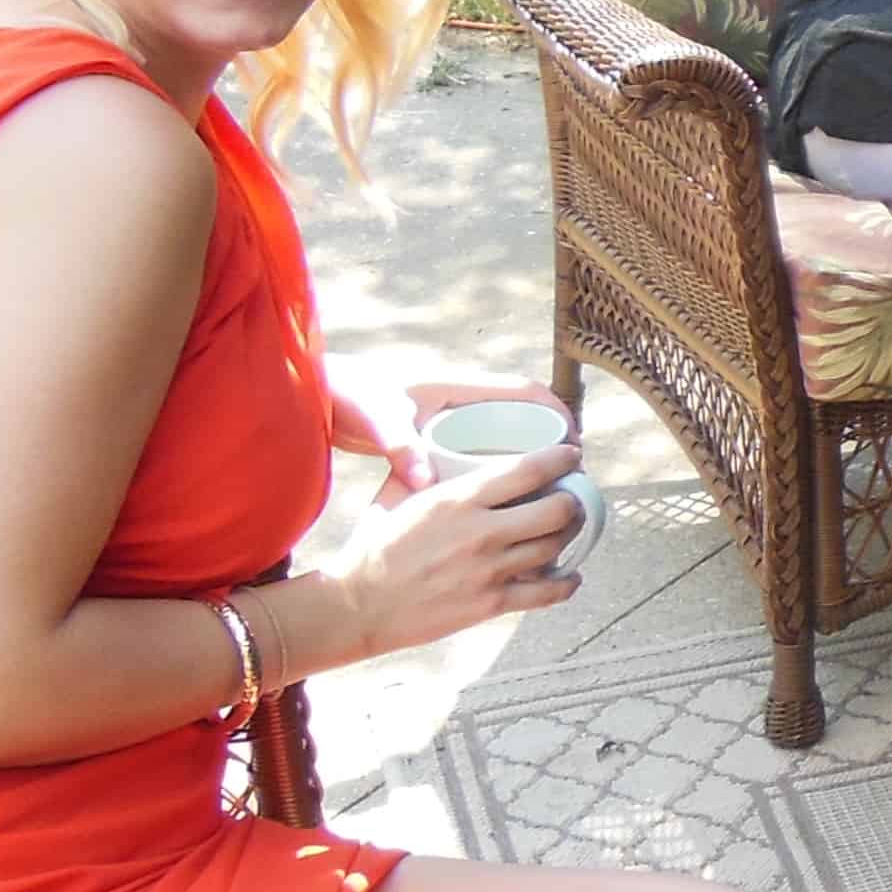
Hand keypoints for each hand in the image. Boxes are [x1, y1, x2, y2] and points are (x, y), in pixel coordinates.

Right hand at [311, 437, 589, 660]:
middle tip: (572, 498)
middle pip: (556, 510)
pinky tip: (568, 576)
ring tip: (567, 531)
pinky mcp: (490, 604)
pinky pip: (546, 593)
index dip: (560, 459)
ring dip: (569, 537)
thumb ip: (419, 468)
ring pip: (554, 548)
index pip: (529, 470)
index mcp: (458, 499)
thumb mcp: (394, 495)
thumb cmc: (373, 547)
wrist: (357, 605)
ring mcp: (489, 570)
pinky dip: (565, 584)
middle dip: (573, 501)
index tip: (572, 456)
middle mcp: (481, 532)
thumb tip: (436, 450)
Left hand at [337, 365, 572, 491]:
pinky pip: (481, 452)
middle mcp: (459, 402)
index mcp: (456, 387)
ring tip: (542, 498)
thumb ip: (400, 446)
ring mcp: (449, 420)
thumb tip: (424, 479)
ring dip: (525, 462)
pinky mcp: (436, 439)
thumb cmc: (351, 399)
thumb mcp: (378, 420)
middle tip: (566, 481)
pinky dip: (498, 472)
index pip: (522, 391)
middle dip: (548, 444)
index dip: (555, 412)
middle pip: (521, 417)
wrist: (317, 398)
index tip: (573, 444)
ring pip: (502, 438)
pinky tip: (500, 503)